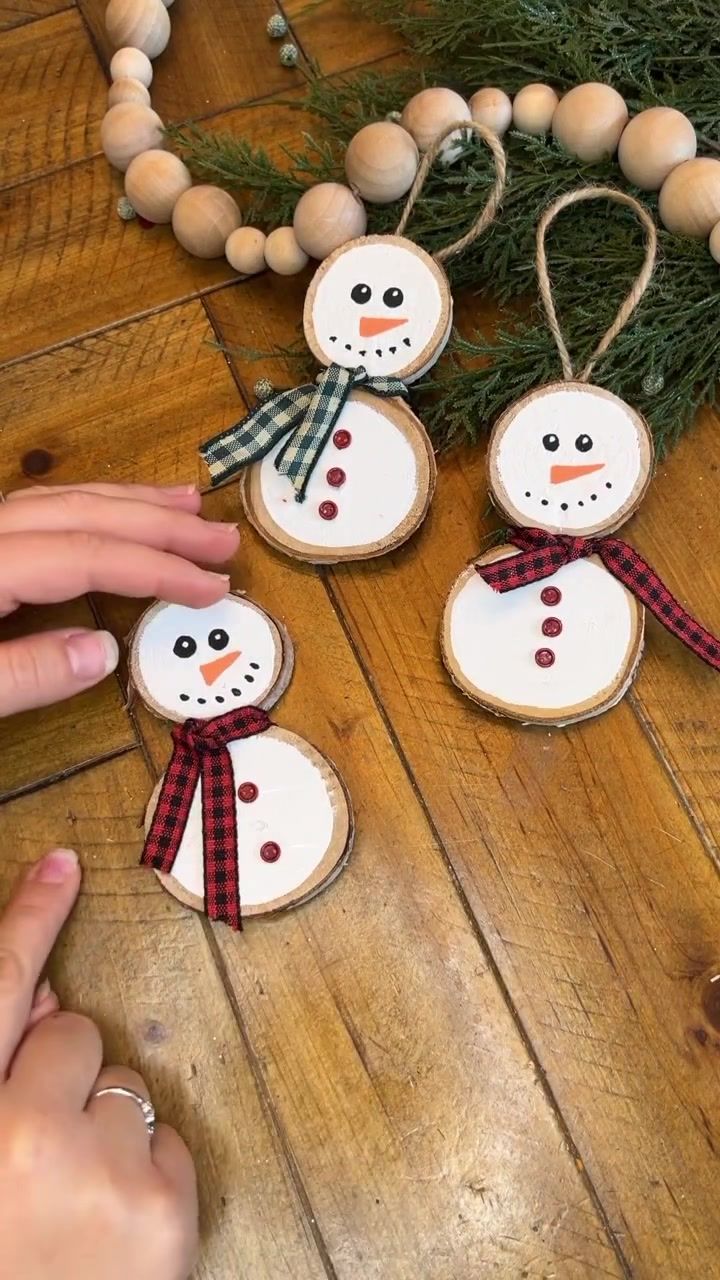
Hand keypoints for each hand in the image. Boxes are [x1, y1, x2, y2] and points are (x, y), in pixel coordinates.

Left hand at [0, 482, 238, 714]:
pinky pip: (40, 508)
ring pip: (60, 500)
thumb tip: (107, 652)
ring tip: (188, 505)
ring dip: (130, 502)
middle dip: (160, 524)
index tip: (213, 588)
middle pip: (81, 515)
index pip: (85, 555)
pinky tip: (118, 511)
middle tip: (224, 538)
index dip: (156, 569)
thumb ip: (27, 674)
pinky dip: (90, 505)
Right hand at [0, 849, 197, 1279]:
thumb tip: (43, 1004)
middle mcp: (22, 1134)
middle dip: (65, 1078)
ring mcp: (99, 1170)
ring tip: (72, 1207)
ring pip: (130, 1090)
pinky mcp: (163, 1208)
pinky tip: (110, 1232)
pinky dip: (149, 1175)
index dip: (26, 921)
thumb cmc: (3, 1256)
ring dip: (109, 1132)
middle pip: (76, 1037)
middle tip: (41, 1157)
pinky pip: (170, 1144)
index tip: (63, 864)